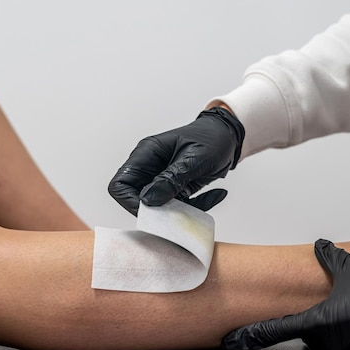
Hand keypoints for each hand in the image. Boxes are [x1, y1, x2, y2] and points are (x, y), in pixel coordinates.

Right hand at [108, 106, 244, 215]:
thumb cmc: (212, 138)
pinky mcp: (176, 189)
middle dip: (157, 211)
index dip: (129, 201)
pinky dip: (195, 208)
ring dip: (179, 212)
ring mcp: (162, 180)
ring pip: (158, 208)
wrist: (229, 137)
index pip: (120, 184)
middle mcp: (149, 168)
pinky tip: (217, 194)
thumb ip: (172, 178)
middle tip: (181, 209)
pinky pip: (177, 207)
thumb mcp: (194, 158)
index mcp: (147, 154)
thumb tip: (148, 200)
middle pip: (136, 200)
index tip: (152, 209)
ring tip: (205, 201)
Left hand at [221, 239, 349, 349]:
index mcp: (317, 322)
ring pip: (329, 339)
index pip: (274, 330)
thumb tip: (321, 248)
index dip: (251, 335)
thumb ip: (329, 257)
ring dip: (337, 325)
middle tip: (335, 304)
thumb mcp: (348, 267)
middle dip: (316, 320)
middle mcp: (329, 341)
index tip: (234, 340)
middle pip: (308, 333)